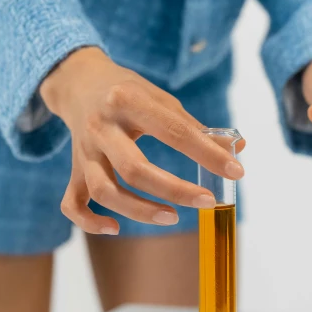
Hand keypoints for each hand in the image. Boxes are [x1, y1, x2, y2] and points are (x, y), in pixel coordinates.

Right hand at [40, 47, 243, 233]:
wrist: (78, 82)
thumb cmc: (129, 92)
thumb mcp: (161, 99)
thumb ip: (195, 127)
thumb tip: (238, 149)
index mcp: (128, 101)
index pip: (174, 132)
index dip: (207, 155)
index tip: (235, 172)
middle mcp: (101, 127)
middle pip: (134, 168)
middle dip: (175, 190)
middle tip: (207, 201)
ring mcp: (83, 151)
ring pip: (105, 190)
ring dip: (139, 210)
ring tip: (172, 218)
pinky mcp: (73, 169)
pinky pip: (72, 204)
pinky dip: (90, 221)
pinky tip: (115, 229)